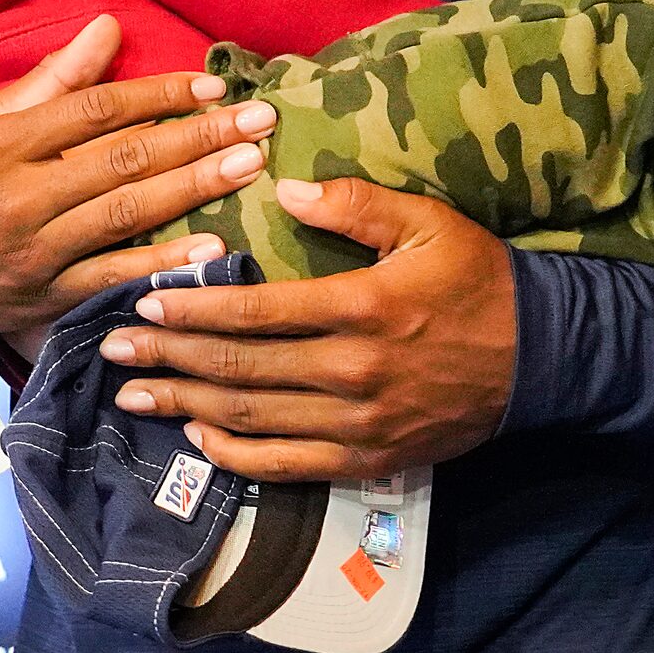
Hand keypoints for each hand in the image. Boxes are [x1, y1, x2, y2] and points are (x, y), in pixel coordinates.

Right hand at [0, 15, 278, 336]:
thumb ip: (47, 81)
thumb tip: (108, 29)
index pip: (94, 110)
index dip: (157, 94)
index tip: (211, 85)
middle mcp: (19, 197)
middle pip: (123, 160)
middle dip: (198, 137)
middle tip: (259, 121)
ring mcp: (34, 252)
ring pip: (126, 215)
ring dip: (194, 189)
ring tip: (249, 166)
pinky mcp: (42, 298)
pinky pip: (111, 277)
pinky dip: (161, 263)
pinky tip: (211, 247)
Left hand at [98, 177, 517, 481]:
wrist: (540, 357)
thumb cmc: (477, 278)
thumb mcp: (427, 221)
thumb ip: (355, 203)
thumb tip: (286, 186)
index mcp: (365, 307)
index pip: (259, 309)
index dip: (196, 304)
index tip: (146, 296)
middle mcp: (355, 372)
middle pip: (242, 366)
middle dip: (170, 354)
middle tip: (113, 344)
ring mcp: (359, 424)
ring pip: (255, 419)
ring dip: (187, 403)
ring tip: (133, 391)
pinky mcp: (367, 459)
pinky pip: (288, 466)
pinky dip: (237, 455)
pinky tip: (198, 435)